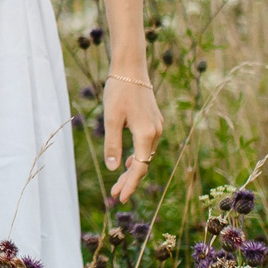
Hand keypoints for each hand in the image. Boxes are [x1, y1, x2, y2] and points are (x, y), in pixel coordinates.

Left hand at [103, 73, 163, 203]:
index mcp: (146, 133)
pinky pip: (147, 146)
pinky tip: (128, 162)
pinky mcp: (154, 122)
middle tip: (115, 194)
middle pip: (144, 164)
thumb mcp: (111, 119)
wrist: (131, 68)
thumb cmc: (119, 91)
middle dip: (130, 181)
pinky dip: (137, 157)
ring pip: (146, 156)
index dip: (130, 184)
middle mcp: (156, 132)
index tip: (119, 198)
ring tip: (118, 183)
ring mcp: (157, 127)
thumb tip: (113, 168)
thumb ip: (112, 144)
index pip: (139, 167)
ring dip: (133, 169)